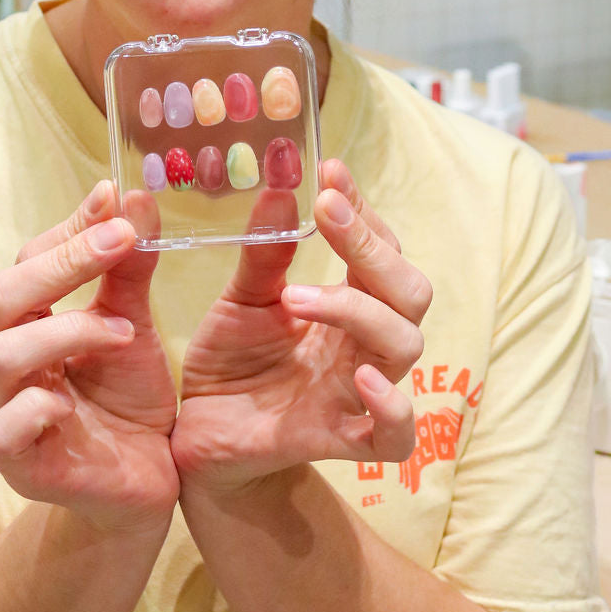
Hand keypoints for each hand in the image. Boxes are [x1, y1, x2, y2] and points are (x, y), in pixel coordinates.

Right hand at [0, 181, 178, 531]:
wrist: (146, 482)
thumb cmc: (129, 398)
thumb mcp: (134, 326)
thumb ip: (129, 271)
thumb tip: (136, 198)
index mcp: (26, 321)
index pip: (31, 259)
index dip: (70, 226)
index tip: (115, 197)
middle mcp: (3, 361)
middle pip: (0, 295)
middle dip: (61, 262)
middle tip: (120, 240)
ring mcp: (3, 411)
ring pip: (1, 354)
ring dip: (64, 331)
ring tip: (122, 331)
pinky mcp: (15, 462)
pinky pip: (2, 428)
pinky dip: (37, 407)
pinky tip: (73, 402)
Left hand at [171, 160, 429, 488]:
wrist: (201, 440)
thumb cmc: (233, 365)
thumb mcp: (243, 299)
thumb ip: (265, 252)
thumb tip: (280, 184)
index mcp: (348, 305)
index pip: (380, 249)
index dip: (363, 210)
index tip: (329, 171)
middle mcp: (362, 345)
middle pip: (409, 291)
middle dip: (373, 248)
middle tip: (326, 210)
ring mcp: (356, 392)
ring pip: (404, 345)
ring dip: (359, 310)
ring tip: (297, 296)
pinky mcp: (340, 440)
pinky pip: (395, 436)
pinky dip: (392, 407)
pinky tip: (363, 379)